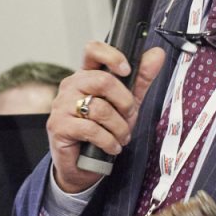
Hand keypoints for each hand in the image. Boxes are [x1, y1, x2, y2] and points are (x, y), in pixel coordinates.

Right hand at [47, 41, 167, 193]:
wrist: (82, 165)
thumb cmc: (101, 131)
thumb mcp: (126, 104)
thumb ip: (140, 79)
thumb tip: (157, 53)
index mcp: (86, 76)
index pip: (93, 50)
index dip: (111, 56)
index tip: (126, 70)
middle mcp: (70, 86)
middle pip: (103, 80)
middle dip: (124, 102)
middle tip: (128, 115)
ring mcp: (61, 106)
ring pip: (99, 108)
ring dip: (119, 127)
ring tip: (120, 137)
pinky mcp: (58, 126)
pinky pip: (91, 129)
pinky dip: (108, 141)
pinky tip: (111, 147)